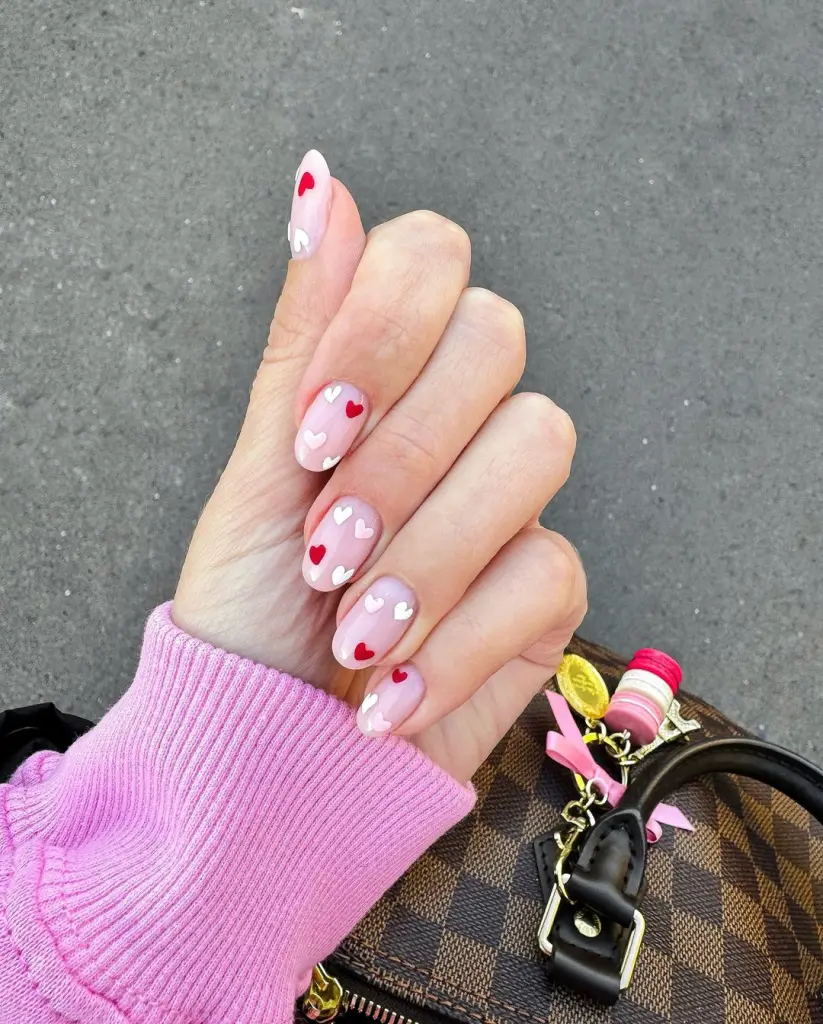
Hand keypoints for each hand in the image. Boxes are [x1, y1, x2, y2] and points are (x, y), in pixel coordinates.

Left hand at [173, 152, 586, 782]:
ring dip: (430, 552)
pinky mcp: (547, 587)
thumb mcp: (258, 474)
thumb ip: (303, 338)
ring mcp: (510, 499)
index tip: (311, 432)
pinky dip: (455, 639)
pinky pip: (547, 569)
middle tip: (326, 547)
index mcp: (383, 375)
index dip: (379, 329)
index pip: (428, 259)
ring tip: (354, 633)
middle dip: (400, 454)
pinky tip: (389, 690)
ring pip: (535, 445)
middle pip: (494, 340)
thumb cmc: (254, 608)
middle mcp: (457, 419)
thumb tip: (320, 183)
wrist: (274, 742)